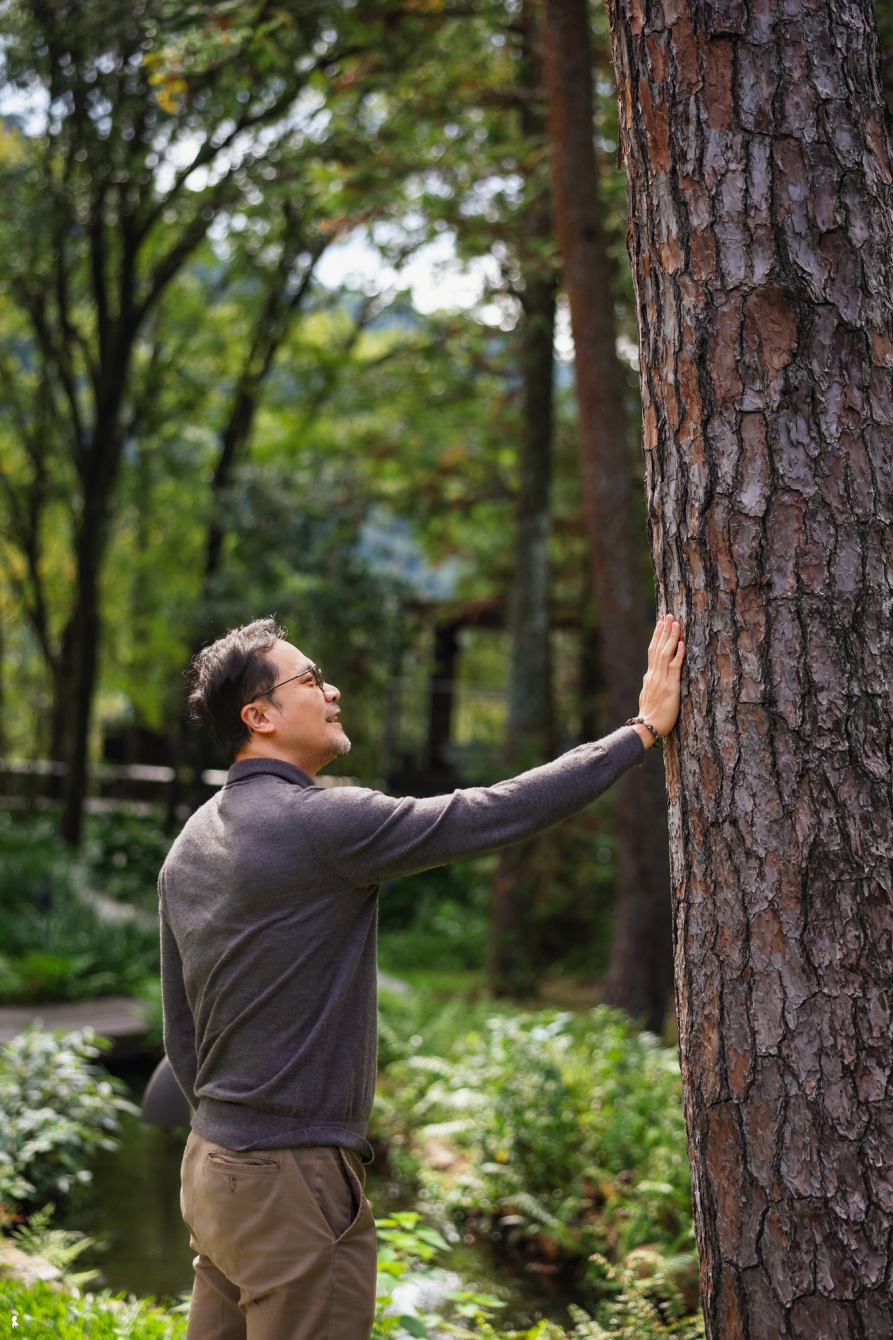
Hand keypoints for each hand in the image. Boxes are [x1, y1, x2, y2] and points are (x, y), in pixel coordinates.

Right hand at [633, 615, 684, 747]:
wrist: (647, 727)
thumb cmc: (650, 716)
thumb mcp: (647, 697)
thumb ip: (650, 685)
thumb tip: (650, 678)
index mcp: (649, 677)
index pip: (653, 652)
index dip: (657, 637)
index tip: (661, 624)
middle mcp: (654, 675)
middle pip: (658, 648)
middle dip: (664, 631)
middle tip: (669, 616)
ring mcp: (661, 680)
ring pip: (665, 654)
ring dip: (671, 637)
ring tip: (676, 623)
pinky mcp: (670, 687)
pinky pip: (674, 667)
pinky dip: (678, 654)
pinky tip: (681, 643)